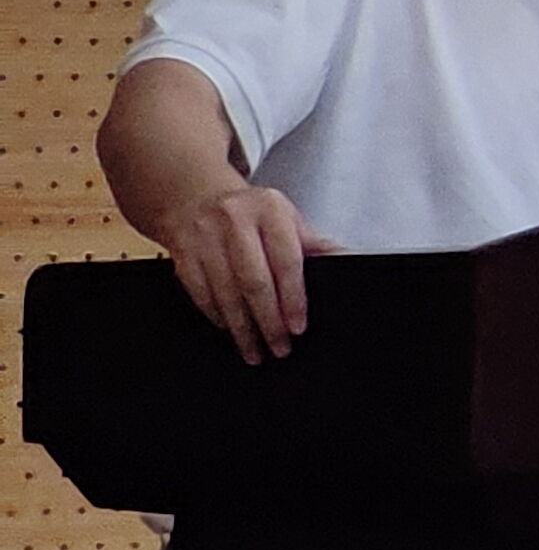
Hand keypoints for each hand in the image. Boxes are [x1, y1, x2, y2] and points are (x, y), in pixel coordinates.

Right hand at [165, 180, 320, 365]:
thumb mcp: (285, 217)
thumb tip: (344, 259)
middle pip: (254, 281)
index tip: (297, 326)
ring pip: (225, 293)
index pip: (286, 260)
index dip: (292, 298)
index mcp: (270, 211)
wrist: (195, 198)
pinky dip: (217, 316)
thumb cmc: (250, 213)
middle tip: (279, 346)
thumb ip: (312, 242)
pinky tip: (230, 330)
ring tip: (255, 350)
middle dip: (268, 321)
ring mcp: (204, 238)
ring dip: (242, 328)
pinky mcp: (182, 255)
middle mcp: (235, 221)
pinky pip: (201, 294)